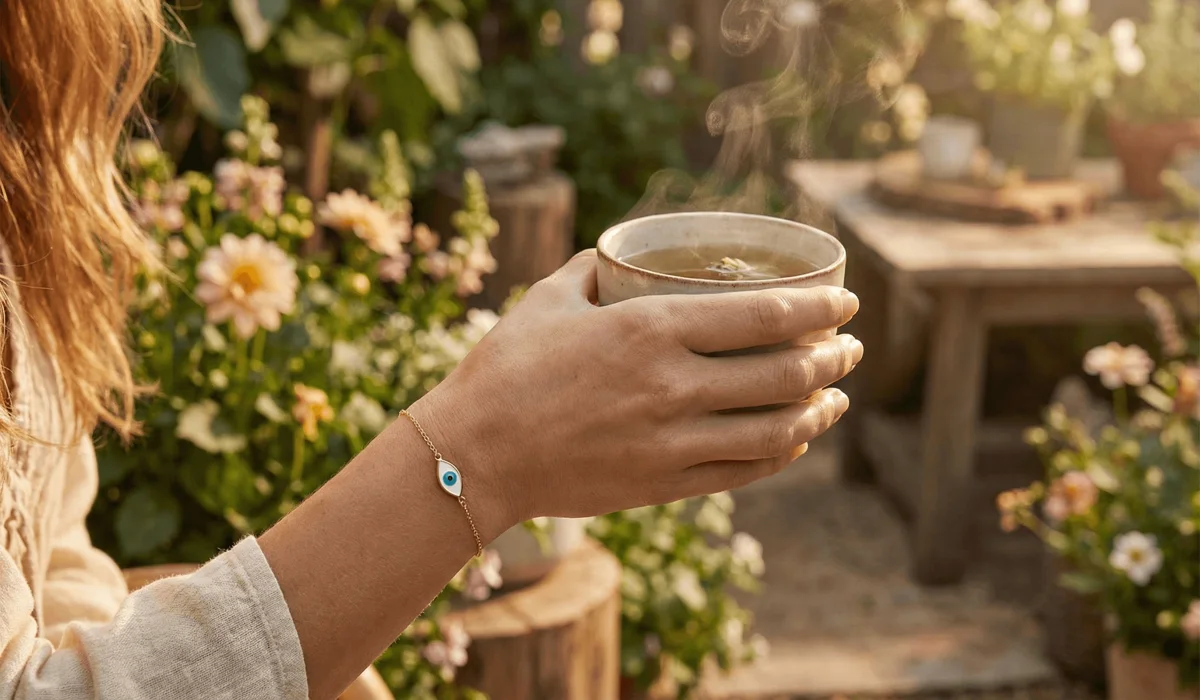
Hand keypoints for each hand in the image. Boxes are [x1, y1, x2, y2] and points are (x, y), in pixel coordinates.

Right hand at [413, 250, 861, 536]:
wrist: (472, 454)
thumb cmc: (506, 368)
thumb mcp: (550, 299)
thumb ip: (596, 268)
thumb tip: (626, 253)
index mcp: (650, 329)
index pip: (765, 315)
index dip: (820, 309)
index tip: (847, 302)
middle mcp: (673, 385)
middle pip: (785, 372)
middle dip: (834, 358)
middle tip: (851, 347)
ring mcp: (673, 441)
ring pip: (777, 428)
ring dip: (820, 409)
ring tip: (837, 396)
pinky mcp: (664, 484)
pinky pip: (745, 471)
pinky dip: (783, 453)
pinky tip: (797, 439)